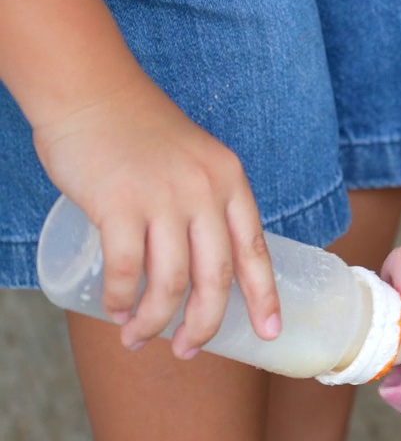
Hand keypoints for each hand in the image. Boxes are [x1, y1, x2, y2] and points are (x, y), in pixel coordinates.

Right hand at [34, 76, 279, 356]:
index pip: (255, 250)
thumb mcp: (195, 161)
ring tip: (139, 338)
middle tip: (189, 351)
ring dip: (155, 320)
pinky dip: (119, 297)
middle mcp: (204, 191)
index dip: (264, 297)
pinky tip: (113, 309)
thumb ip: (205, 202)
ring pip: (170, 281)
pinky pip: (125, 268)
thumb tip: (203, 263)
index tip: (271, 333)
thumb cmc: (139, 130)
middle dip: (204, 324)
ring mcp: (162, 197)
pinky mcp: (118, 202)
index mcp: (229, 182)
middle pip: (215, 277)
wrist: (89, 89)